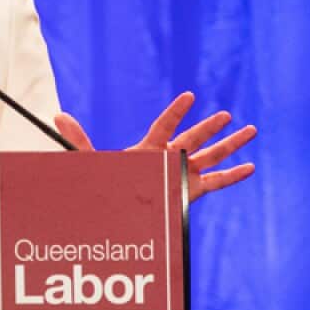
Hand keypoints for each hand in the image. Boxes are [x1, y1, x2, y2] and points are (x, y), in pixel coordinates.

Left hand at [53, 92, 256, 202]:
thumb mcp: (91, 160)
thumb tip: (57, 116)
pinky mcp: (190, 192)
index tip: (189, 96)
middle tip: (227, 115)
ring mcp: (182, 175)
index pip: (165, 126)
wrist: (114, 213)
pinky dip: (233, 176)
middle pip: (194, 139)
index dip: (176, 112)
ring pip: (211, 156)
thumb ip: (78, 139)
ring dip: (231, 144)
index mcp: (148, 149)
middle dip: (210, 128)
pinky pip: (216, 183)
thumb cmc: (104, 185)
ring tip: (252, 130)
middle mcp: (169, 159)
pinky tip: (251, 168)